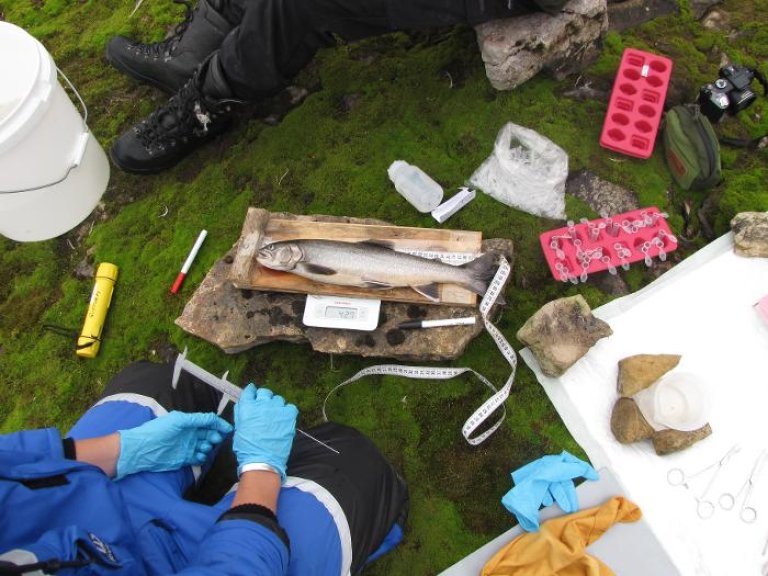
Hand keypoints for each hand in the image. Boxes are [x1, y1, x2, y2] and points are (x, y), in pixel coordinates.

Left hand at [116, 411, 232, 478]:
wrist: (142, 450)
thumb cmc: (158, 431)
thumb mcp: (178, 421)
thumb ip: (197, 419)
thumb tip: (213, 418)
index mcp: (189, 423)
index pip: (208, 422)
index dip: (218, 425)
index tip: (227, 430)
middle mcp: (190, 434)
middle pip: (209, 434)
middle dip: (214, 436)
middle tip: (214, 439)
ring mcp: (187, 446)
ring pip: (205, 446)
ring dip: (208, 447)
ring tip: (203, 448)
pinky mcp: (184, 459)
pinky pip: (198, 458)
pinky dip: (202, 458)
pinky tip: (199, 457)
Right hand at [233, 384, 297, 481]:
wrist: (262, 461)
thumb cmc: (248, 449)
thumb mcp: (238, 429)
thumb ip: (241, 414)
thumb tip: (243, 404)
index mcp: (247, 407)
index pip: (250, 391)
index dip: (252, 393)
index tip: (254, 394)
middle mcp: (262, 404)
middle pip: (265, 393)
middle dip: (264, 399)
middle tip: (265, 409)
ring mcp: (276, 409)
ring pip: (278, 400)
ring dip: (276, 406)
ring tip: (275, 418)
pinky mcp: (288, 415)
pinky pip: (290, 407)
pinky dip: (287, 412)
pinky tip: (284, 420)